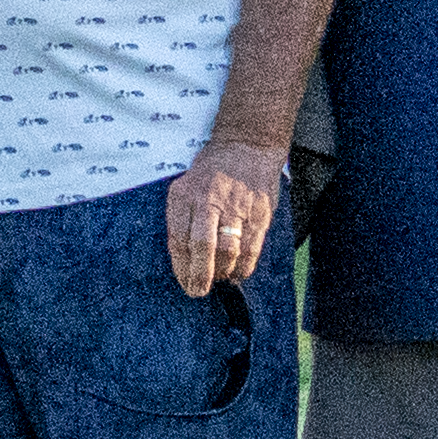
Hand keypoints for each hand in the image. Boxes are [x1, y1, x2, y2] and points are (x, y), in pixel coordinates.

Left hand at [165, 136, 290, 298]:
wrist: (245, 147)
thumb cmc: (210, 174)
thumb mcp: (184, 188)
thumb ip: (182, 219)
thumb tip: (183, 259)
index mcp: (184, 196)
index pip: (178, 239)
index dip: (181, 266)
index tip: (184, 282)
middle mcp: (208, 201)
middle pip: (202, 247)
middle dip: (199, 275)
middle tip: (198, 291)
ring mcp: (236, 207)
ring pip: (228, 250)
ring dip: (223, 272)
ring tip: (220, 280)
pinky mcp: (259, 212)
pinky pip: (251, 246)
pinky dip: (244, 265)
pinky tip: (239, 273)